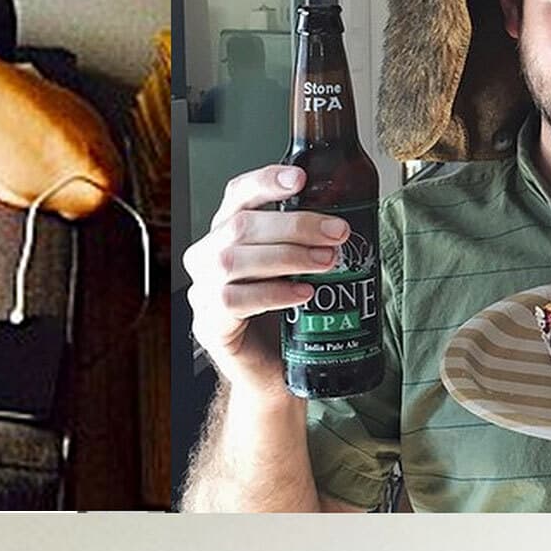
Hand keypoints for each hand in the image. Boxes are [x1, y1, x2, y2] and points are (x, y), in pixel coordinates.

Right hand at [184, 162, 350, 395]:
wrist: (272, 373)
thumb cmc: (284, 318)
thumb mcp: (295, 269)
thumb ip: (304, 241)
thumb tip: (347, 214)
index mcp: (226, 234)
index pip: (237, 194)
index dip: (265, 181)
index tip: (301, 178)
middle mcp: (206, 258)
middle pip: (240, 227)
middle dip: (294, 225)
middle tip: (337, 233)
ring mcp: (202, 292)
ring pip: (233, 261)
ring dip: (287, 257)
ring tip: (327, 263)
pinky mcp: (209, 325)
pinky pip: (234, 301)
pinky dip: (274, 293)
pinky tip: (303, 294)